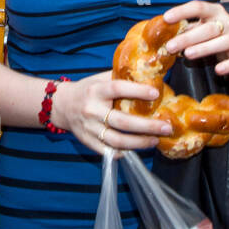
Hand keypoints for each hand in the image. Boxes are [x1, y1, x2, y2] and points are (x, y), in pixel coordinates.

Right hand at [50, 71, 171, 154]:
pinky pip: (109, 151)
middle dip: (147, 126)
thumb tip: (151, 76)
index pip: (117, 89)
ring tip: (155, 140)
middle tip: (166, 127)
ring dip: (140, 142)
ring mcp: (89, 128)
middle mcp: (91, 110)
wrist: (62, 105)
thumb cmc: (88, 90)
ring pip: (117, 140)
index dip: (137, 91)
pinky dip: (125, 152)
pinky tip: (138, 148)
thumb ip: (121, 78)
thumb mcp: (100, 79)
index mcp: (96, 91)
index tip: (156, 93)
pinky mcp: (88, 142)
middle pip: (122, 121)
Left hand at [161, 1, 228, 76]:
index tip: (166, 18)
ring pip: (222, 42)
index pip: (198, 7)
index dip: (182, 12)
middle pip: (208, 29)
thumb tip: (160, 34)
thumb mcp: (199, 24)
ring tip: (187, 54)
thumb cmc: (210, 30)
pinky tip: (218, 70)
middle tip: (170, 46)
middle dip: (187, 38)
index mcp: (213, 11)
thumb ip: (184, 28)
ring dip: (204, 48)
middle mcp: (226, 22)